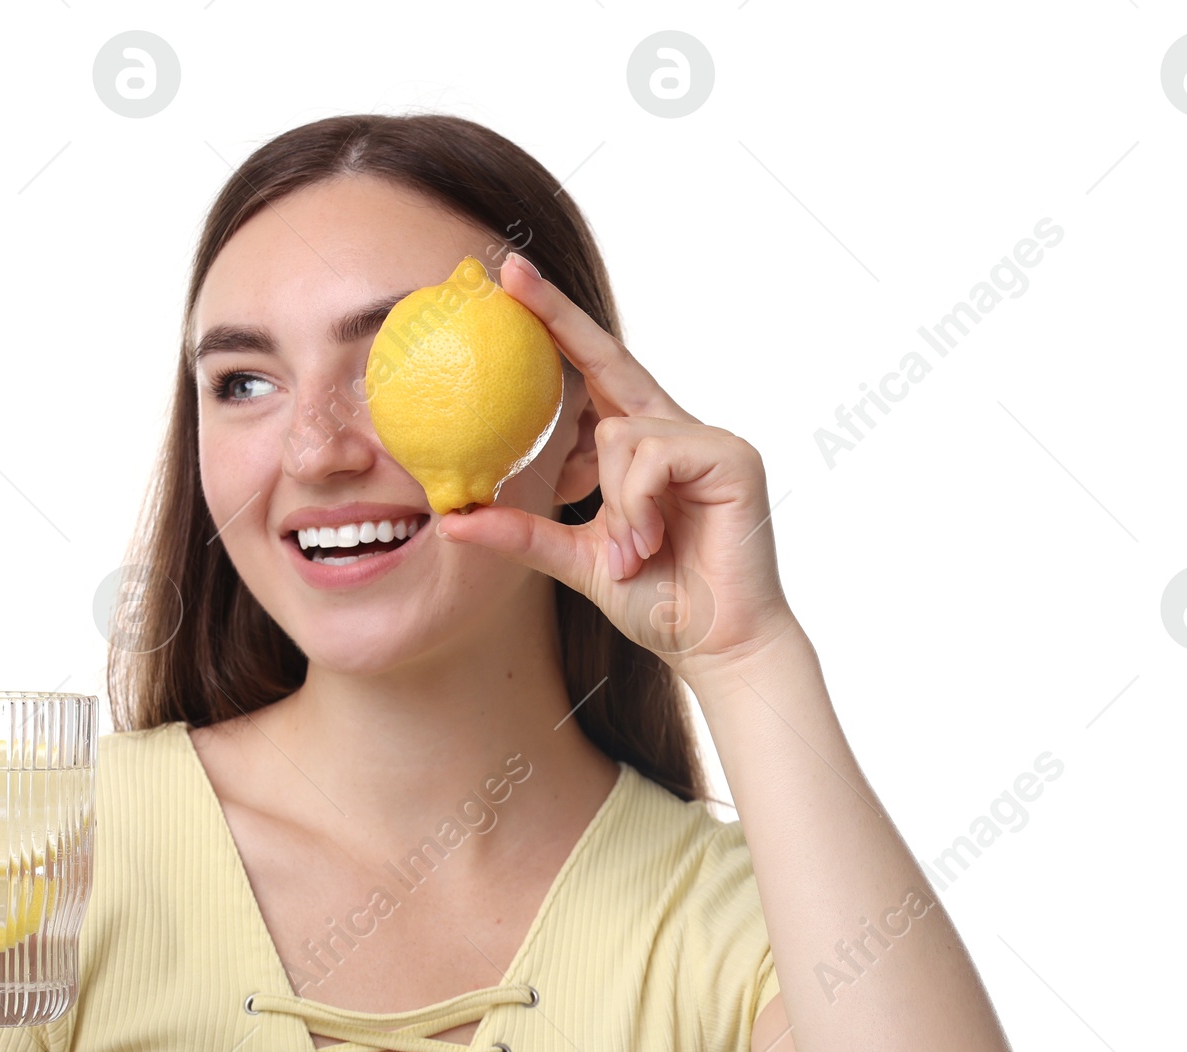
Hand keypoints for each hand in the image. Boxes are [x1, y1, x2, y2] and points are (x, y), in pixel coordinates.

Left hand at [436, 252, 799, 685]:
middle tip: (507, 271)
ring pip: (619, 434)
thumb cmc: (658, 601)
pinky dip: (637, 503)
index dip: (556, 326)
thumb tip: (454, 519)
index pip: (593, 374)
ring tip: (633, 554)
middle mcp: (675, 430)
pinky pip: (652, 455)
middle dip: (556, 316)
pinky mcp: (732, 455)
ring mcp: (708, 438)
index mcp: (642, 447)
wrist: (716, 645)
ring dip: (614, 505)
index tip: (510, 282)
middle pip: (607, 361)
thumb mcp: (576, 561)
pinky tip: (650, 542)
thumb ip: (522, 533)